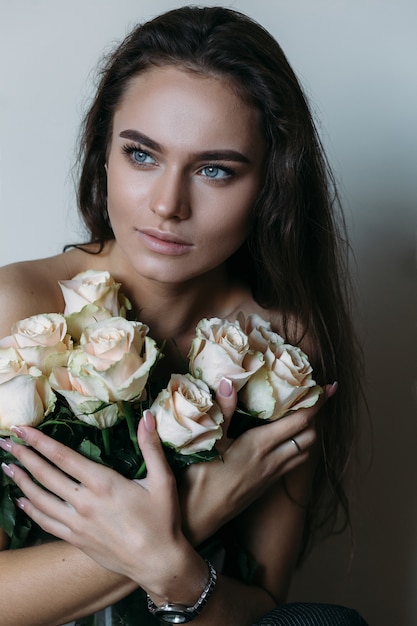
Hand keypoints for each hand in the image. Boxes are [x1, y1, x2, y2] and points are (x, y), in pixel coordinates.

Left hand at [0, 412, 194, 595]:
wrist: (157, 562)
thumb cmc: (161, 520)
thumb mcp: (162, 480)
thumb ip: (151, 446)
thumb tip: (147, 415)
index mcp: (103, 483)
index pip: (63, 456)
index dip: (39, 441)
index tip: (22, 429)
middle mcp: (84, 502)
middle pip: (45, 475)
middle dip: (23, 456)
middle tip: (6, 442)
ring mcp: (77, 523)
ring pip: (40, 498)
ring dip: (21, 481)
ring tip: (7, 467)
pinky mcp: (75, 540)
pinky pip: (46, 522)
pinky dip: (30, 509)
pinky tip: (21, 500)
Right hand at [179, 383, 335, 544]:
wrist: (197, 518)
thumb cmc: (199, 478)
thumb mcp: (208, 441)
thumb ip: (223, 411)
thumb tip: (229, 381)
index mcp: (260, 445)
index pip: (299, 421)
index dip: (316, 404)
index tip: (328, 388)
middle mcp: (272, 461)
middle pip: (309, 437)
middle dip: (314, 416)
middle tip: (310, 398)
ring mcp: (270, 476)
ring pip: (304, 452)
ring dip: (307, 434)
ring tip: (301, 416)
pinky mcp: (265, 486)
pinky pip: (292, 464)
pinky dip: (297, 448)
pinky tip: (284, 442)